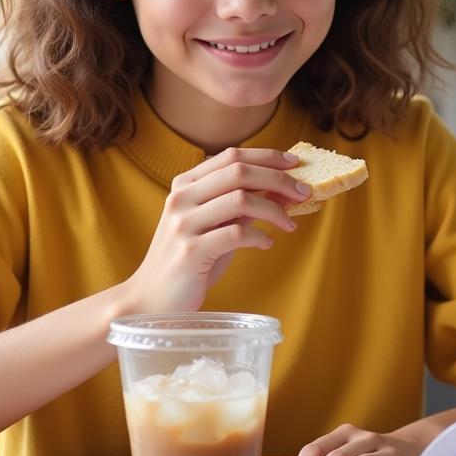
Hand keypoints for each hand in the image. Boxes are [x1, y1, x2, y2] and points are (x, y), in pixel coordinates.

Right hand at [122, 147, 310, 312]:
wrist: (152, 299)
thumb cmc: (189, 262)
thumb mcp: (215, 226)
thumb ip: (243, 206)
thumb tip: (284, 189)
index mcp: (185, 185)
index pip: (231, 156)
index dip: (267, 156)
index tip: (295, 163)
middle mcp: (182, 198)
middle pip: (238, 171)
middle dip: (278, 178)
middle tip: (303, 191)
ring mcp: (184, 224)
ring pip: (240, 199)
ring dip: (274, 209)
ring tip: (289, 223)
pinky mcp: (190, 251)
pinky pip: (236, 234)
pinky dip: (260, 236)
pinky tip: (266, 244)